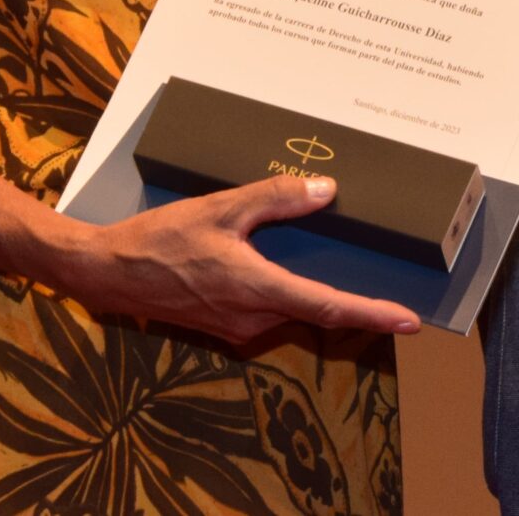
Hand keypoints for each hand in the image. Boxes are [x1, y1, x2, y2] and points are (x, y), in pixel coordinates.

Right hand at [62, 174, 421, 346]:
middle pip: (315, 310)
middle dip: (350, 300)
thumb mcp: (220, 208)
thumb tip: (325, 191)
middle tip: (384, 281)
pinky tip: (280, 264)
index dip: (372, 314)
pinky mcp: (225, 326)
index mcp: (257, 288)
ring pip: (291, 309)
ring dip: (312, 291)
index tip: (409, 320)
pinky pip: (269, 309)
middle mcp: (252, 318)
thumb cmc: (160, 239)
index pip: (327, 306)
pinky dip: (285, 292)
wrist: (110, 273)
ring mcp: (238, 327)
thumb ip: (274, 198)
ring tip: (332, 260)